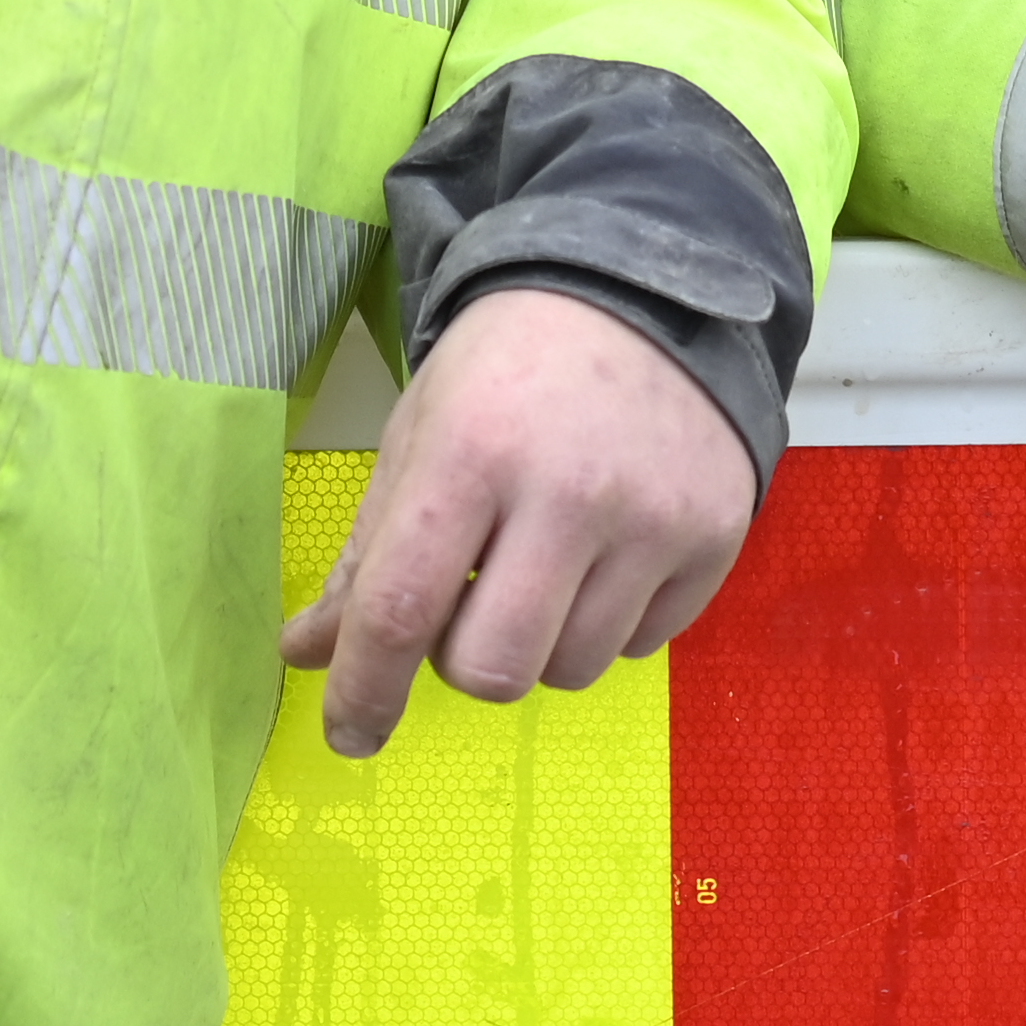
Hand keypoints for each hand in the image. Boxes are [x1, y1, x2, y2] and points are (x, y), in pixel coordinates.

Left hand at [277, 286, 757, 756]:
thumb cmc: (509, 367)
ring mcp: (654, 520)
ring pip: (569, 671)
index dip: (364, 688)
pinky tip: (604, 552)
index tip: (350, 732)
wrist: (643, 292)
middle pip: (491, 668)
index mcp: (471, 451)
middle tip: (467, 599)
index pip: (403, 609)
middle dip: (460, 659)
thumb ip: (368, 554)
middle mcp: (569, 491)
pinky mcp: (715, 539)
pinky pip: (640, 647)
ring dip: (537, 644)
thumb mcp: (420, 434)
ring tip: (542, 566)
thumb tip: (310, 655)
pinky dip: (606, 623)